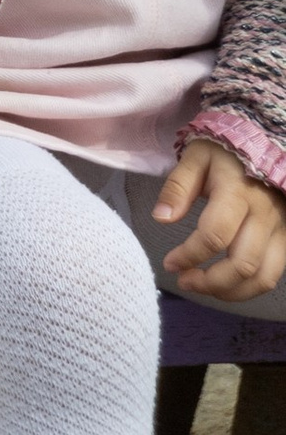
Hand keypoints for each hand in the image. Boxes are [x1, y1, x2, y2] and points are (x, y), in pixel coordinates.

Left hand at [155, 137, 285, 301]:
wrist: (262, 142)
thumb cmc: (222, 153)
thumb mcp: (194, 159)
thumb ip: (177, 188)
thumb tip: (161, 217)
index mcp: (237, 193)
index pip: (214, 235)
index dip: (189, 256)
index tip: (169, 263)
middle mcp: (264, 215)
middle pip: (242, 265)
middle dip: (210, 282)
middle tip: (185, 281)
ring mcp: (279, 228)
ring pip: (263, 277)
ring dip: (231, 292)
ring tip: (203, 286)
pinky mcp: (285, 237)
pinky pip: (274, 274)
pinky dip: (249, 287)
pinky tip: (226, 283)